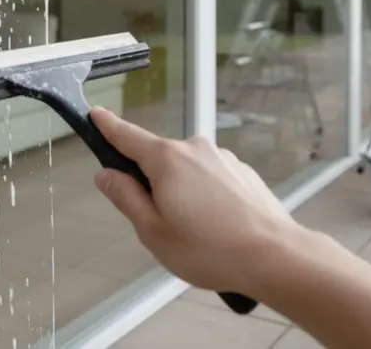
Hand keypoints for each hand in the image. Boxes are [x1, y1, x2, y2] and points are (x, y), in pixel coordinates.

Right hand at [91, 107, 305, 294]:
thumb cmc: (210, 249)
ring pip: (187, 172)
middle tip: (162, 225)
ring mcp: (223, 159)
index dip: (108, 126)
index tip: (95, 114)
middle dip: (152, 185)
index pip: (127, 136)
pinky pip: (212, 180)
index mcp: (167, 160)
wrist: (274, 255)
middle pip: (159, 159)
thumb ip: (126, 198)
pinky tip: (218, 229)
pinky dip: (208, 199)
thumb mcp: (153, 231)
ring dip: (183, 195)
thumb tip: (107, 175)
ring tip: (198, 235)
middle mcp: (195, 149)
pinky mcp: (243, 172)